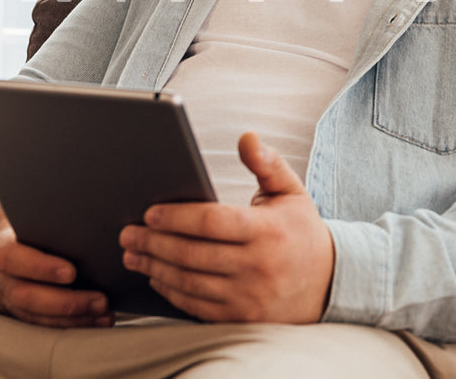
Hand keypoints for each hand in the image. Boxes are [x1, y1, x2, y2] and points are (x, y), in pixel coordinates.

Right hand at [0, 200, 112, 326]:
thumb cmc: (18, 220)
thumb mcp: (25, 207)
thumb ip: (46, 208)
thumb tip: (88, 195)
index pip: (12, 258)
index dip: (40, 267)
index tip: (72, 272)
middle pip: (25, 296)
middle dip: (65, 302)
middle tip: (101, 300)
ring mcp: (5, 297)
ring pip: (34, 316)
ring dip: (72, 319)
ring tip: (104, 314)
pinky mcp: (15, 311)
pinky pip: (40, 323)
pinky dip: (69, 324)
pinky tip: (96, 320)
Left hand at [119, 132, 335, 322]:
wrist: (328, 284)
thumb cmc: (301, 231)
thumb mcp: (291, 192)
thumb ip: (267, 163)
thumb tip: (246, 137)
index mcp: (267, 231)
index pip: (211, 222)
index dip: (176, 217)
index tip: (149, 212)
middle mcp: (258, 266)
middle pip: (191, 254)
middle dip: (153, 242)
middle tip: (127, 233)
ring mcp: (248, 296)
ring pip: (188, 282)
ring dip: (154, 267)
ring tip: (133, 253)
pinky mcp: (241, 318)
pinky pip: (196, 306)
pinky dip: (171, 291)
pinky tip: (156, 276)